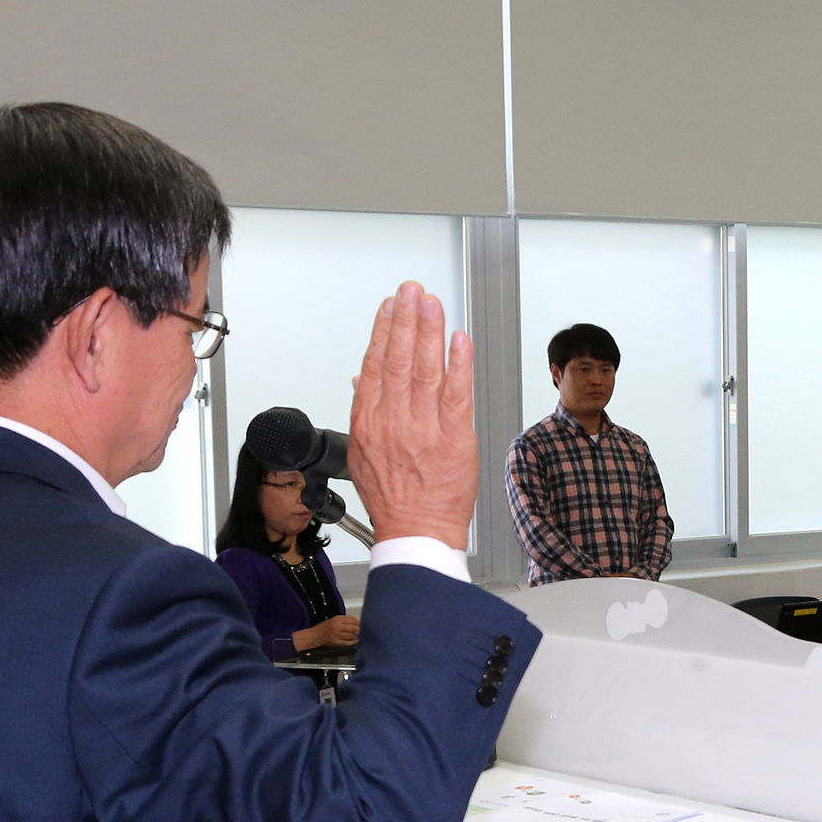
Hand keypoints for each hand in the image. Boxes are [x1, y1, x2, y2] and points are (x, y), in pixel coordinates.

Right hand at [292, 614, 359, 651]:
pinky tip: (355, 641)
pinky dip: (353, 642)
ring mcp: (337, 635)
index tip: (359, 624)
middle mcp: (337, 627)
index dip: (358, 622)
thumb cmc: (324, 628)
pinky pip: (348, 642)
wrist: (315, 636)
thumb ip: (344, 620)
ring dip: (356, 636)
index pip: (352, 620)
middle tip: (360, 630)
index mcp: (337, 619)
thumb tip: (356, 621)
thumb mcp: (334, 620)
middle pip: (354, 628)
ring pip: (352, 635)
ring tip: (356, 635)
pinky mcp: (336, 642)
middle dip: (359, 629)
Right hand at [347, 282, 475, 548]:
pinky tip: (459, 339)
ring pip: (425, 368)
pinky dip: (458, 363)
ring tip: (430, 303)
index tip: (389, 307)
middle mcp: (394, 419)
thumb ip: (365, 413)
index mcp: (370, 421)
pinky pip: (456, 392)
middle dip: (405, 319)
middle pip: (398, 358)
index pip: (375, 365)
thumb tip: (362, 380)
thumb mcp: (363, 453)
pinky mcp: (453, 436)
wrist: (416, 530)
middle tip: (411, 291)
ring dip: (428, 331)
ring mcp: (424, 426)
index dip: (382, 331)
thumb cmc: (393, 498)